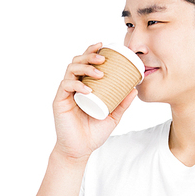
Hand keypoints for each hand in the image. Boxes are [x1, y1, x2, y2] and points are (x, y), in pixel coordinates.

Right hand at [52, 42, 137, 161]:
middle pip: (77, 61)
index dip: (92, 51)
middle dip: (90, 56)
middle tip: (103, 59)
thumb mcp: (113, 117)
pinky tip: (88, 89)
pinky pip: (66, 86)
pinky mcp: (59, 101)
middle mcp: (74, 86)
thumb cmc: (94, 133)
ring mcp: (66, 93)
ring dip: (85, 68)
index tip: (104, 46)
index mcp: (84, 86)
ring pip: (71, 70)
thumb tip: (135, 89)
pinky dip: (77, 85)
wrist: (80, 149)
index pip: (86, 63)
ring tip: (99, 73)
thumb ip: (122, 104)